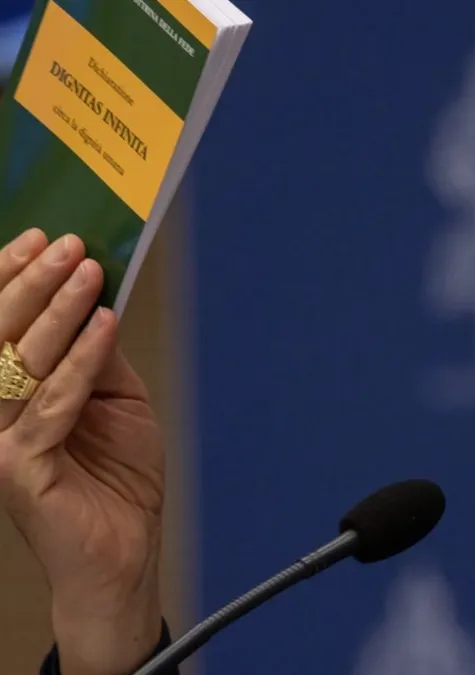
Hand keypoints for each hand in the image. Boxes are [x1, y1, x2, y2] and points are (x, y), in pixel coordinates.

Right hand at [0, 229, 165, 674]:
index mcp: (7, 393)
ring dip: (56, 311)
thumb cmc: (116, 477)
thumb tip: (95, 299)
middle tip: (66, 244)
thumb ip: (96, 356)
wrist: (124, 552)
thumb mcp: (114, 400)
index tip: (38, 237)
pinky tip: (104, 327)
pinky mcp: (19, 467)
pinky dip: (80, 362)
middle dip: (33, 283)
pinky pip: (51, 405)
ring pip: (20, 362)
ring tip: (85, 271)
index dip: (9, 279)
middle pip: (0, 336)